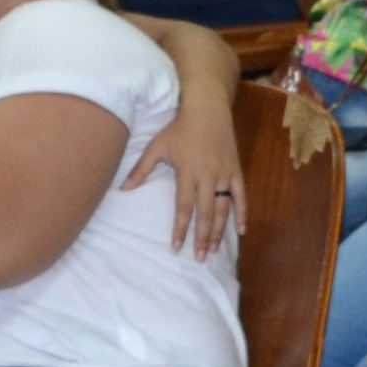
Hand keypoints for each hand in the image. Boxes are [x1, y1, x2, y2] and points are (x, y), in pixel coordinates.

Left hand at [123, 67, 245, 253]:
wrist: (207, 109)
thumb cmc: (179, 128)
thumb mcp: (157, 147)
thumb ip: (141, 169)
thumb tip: (124, 189)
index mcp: (188, 173)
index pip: (184, 207)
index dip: (180, 228)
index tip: (176, 247)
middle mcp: (208, 177)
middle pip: (205, 213)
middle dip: (202, 237)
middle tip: (200, 258)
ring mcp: (224, 174)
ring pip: (223, 209)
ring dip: (220, 231)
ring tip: (214, 249)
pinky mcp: (236, 170)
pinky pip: (241, 196)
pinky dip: (242, 213)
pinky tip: (241, 230)